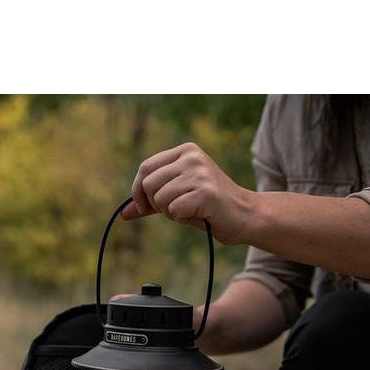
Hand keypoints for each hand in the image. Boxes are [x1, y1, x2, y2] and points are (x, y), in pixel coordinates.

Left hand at [121, 142, 254, 244]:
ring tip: (190, 211)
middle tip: (174, 210)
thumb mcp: (177, 198)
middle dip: (154, 204)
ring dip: (170, 212)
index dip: (138, 191)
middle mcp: (192, 157)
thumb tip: (125, 213)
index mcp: (185, 151)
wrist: (245, 215)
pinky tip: (198, 215)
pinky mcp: (206, 192)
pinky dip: (182, 219)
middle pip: (148, 183)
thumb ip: (151, 203)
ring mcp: (199, 173)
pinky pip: (175, 210)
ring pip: (160, 198)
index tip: (144, 207)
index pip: (145, 168)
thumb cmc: (209, 207)